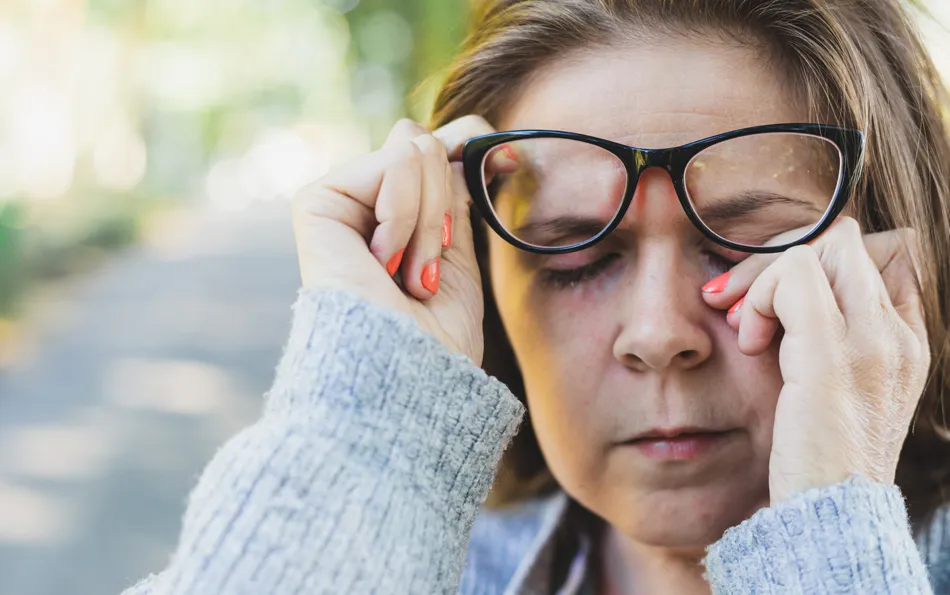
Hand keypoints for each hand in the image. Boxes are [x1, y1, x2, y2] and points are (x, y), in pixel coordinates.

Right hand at [290, 116, 509, 364]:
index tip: (508, 162)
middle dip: (447, 207)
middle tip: (429, 270)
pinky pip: (394, 164)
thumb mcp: (459, 253)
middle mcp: (364, 206)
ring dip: (430, 222)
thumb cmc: (437, 336)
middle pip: (426, 143)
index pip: (435, 149)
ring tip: (410, 275)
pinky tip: (384, 263)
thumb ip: (454, 193)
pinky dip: (407, 217)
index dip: (472, 144)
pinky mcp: (318, 202)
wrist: (407, 376)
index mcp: (395, 218)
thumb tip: (471, 134)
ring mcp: (340, 202)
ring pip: (415, 149)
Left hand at [702, 217, 930, 503]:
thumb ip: (819, 334)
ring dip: (768, 277)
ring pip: (822, 248)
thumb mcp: (827, 383)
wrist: (828, 516)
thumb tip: (775, 287)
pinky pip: (796, 277)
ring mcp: (871, 343)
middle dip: (783, 257)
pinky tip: (749, 340)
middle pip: (848, 241)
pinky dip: (762, 295)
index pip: (885, 251)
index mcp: (904, 340)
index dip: (822, 258)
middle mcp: (898, 336)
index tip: (779, 296)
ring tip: (745, 326)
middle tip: (742, 303)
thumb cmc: (816, 454)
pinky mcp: (832, 358)